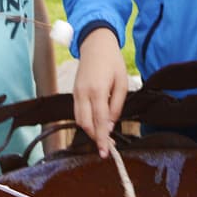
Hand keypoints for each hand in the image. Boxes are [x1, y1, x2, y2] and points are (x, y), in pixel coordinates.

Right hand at [73, 30, 129, 156]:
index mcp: (98, 90)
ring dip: (90, 131)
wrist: (95, 44)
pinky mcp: (74, 92)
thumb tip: (111, 125)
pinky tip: (96, 124)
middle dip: (95, 137)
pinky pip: (77, 112)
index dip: (102, 138)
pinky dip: (86, 122)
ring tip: (104, 137)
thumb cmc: (112, 62)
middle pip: (85, 124)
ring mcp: (76, 93)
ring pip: (79, 120)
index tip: (105, 152)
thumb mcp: (122, 82)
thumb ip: (117, 105)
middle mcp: (83, 93)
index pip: (99, 120)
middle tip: (108, 146)